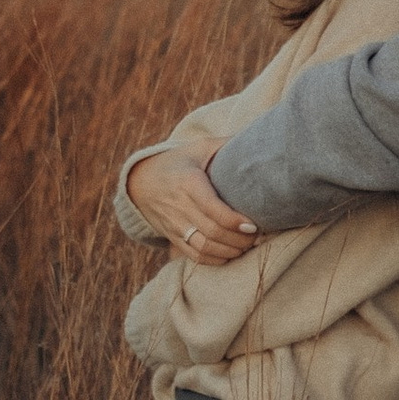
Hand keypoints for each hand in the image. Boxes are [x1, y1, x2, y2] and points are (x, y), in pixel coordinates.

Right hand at [126, 147, 259, 262]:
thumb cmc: (179, 162)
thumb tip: (258, 140)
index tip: (253, 224)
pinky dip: (215, 259)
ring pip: (204, 247)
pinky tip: (230, 253)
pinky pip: (194, 255)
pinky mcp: (172, 237)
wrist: (140, 181)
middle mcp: (178, 206)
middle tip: (257, 236)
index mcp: (187, 182)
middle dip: (239, 239)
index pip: (211, 208)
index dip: (234, 220)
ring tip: (247, 245)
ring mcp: (174, 224)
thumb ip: (225, 144)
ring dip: (230, 251)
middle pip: (211, 231)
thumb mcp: (199, 147)